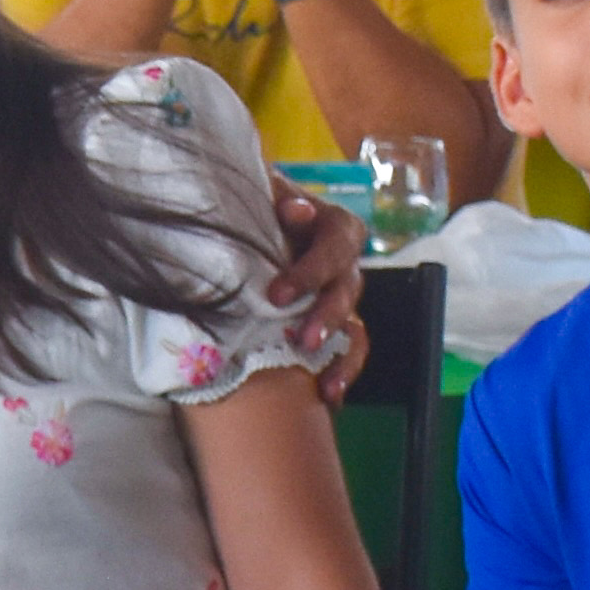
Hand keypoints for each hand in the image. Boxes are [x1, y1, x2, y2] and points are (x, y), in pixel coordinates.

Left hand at [263, 182, 371, 398]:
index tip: (277, 294)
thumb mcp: (257, 192)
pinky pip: (348, 352)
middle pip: (348, 288)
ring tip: (325, 382)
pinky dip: (343, 373)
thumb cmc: (249, 207)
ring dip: (341, 353)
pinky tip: (330, 397)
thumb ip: (275, 196)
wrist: (235, 230)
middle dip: (327, 315)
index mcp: (331, 224)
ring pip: (354, 324)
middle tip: (303, 339)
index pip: (338, 242)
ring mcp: (339, 297)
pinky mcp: (331, 327)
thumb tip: (295, 209)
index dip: (314, 268)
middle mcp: (342, 262)